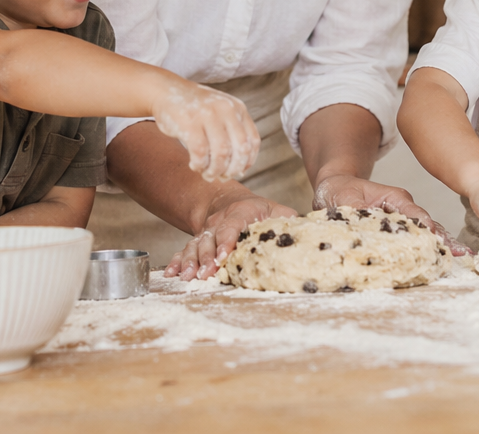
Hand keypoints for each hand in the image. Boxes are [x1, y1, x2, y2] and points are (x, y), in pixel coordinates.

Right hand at [152, 84, 260, 182]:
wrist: (166, 90)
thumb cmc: (195, 108)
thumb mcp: (221, 112)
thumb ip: (232, 133)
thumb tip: (240, 169)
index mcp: (237, 108)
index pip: (252, 141)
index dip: (248, 162)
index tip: (238, 172)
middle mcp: (226, 110)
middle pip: (240, 150)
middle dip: (232, 170)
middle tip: (222, 177)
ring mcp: (207, 115)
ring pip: (221, 153)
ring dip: (215, 170)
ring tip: (207, 174)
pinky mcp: (189, 123)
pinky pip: (200, 153)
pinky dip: (199, 165)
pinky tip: (195, 166)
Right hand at [164, 188, 295, 280]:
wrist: (227, 200)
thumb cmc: (257, 210)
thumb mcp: (276, 210)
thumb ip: (288, 220)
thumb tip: (307, 232)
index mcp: (240, 213)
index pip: (231, 226)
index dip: (226, 241)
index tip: (223, 256)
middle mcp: (219, 222)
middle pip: (210, 239)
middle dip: (206, 258)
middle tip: (205, 274)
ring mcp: (205, 232)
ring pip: (195, 246)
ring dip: (190, 262)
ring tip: (187, 277)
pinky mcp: (196, 241)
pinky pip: (184, 250)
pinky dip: (176, 262)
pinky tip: (171, 274)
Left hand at [313, 173, 468, 255]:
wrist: (336, 187)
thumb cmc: (340, 191)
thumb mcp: (344, 197)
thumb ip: (355, 209)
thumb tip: (363, 220)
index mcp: (395, 198)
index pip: (415, 213)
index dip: (426, 227)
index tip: (436, 240)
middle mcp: (404, 208)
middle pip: (428, 224)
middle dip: (444, 239)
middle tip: (463, 254)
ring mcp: (404, 218)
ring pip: (427, 232)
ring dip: (442, 245)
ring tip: (462, 258)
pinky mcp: (399, 230)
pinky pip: (418, 239)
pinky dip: (430, 249)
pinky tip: (444, 259)